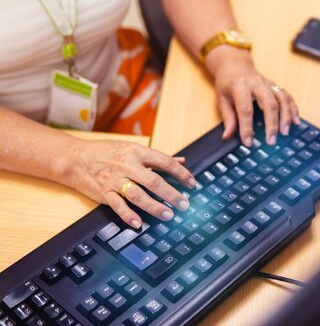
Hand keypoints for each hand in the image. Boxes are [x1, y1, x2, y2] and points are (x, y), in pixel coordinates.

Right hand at [64, 139, 195, 227]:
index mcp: (137, 152)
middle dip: (171, 194)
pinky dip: (128, 215)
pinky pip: (117, 205)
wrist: (74, 158)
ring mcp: (114, 180)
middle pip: (154, 181)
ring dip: (154, 206)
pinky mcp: (103, 193)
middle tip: (185, 204)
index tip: (192, 184)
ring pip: (137, 194)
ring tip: (168, 215)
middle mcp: (127, 165)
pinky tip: (138, 224)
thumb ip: (158, 158)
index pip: (165, 161)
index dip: (181, 173)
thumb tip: (182, 161)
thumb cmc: (106, 152)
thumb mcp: (133, 149)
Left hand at [206, 47, 299, 145]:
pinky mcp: (275, 85)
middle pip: (269, 104)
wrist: (235, 64)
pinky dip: (293, 109)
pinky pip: (287, 96)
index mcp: (240, 86)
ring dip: (285, 117)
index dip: (247, 128)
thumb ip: (227, 118)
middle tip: (271, 141)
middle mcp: (256, 83)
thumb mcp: (222, 99)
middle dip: (271, 124)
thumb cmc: (227, 83)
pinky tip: (295, 121)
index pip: (245, 110)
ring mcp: (268, 83)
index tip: (248, 142)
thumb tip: (227, 136)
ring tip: (285, 132)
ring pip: (281, 99)